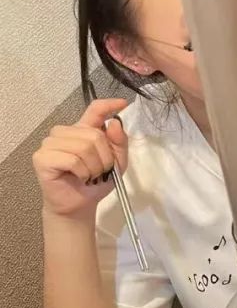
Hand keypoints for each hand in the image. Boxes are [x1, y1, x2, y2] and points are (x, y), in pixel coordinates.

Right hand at [33, 98, 128, 218]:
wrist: (80, 204)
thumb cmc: (96, 182)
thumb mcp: (117, 163)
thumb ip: (119, 143)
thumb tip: (115, 123)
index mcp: (83, 130)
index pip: (94, 110)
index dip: (108, 105)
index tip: (122, 104)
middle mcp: (64, 132)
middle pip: (94, 135)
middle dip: (105, 158)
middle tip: (101, 171)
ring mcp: (50, 143)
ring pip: (83, 147)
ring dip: (94, 167)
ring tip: (90, 176)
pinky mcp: (43, 157)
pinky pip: (72, 160)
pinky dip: (83, 172)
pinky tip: (80, 177)